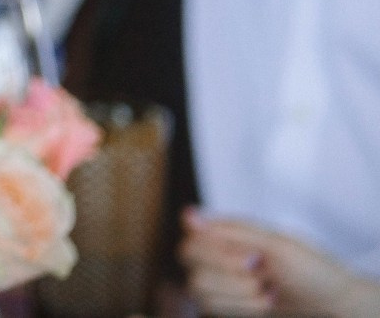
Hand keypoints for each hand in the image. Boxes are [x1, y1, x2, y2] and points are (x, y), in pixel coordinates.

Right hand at [184, 213, 379, 317]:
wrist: (334, 306)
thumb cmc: (312, 270)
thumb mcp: (276, 244)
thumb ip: (231, 230)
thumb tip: (188, 215)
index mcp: (228, 235)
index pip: (192, 238)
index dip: (215, 251)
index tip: (251, 258)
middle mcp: (218, 258)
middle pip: (189, 263)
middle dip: (230, 275)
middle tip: (261, 276)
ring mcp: (220, 285)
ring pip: (198, 289)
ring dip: (238, 295)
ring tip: (266, 294)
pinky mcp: (225, 307)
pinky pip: (208, 308)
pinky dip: (239, 308)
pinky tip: (261, 305)